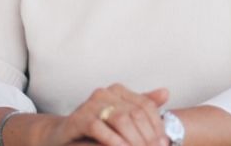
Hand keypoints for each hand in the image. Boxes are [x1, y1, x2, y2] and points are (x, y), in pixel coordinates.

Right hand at [46, 83, 169, 145]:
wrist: (63, 137)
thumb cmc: (97, 129)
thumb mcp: (122, 118)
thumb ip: (143, 106)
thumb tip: (167, 92)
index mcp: (118, 90)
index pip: (146, 106)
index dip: (157, 126)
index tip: (164, 143)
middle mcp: (105, 93)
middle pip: (136, 113)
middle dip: (148, 136)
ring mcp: (90, 104)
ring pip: (121, 119)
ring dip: (134, 139)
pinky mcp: (78, 119)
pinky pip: (99, 128)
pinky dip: (114, 141)